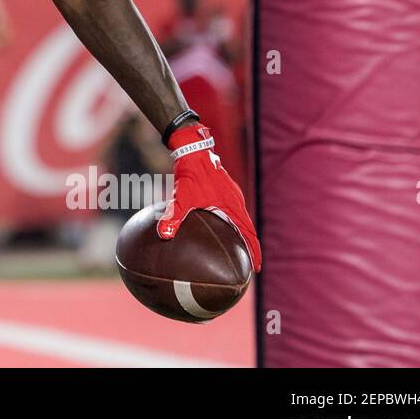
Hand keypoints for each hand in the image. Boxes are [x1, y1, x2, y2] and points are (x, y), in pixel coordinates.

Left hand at [156, 123, 261, 271]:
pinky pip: (230, 211)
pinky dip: (230, 222)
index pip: (248, 234)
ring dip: (240, 234)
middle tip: (247, 265)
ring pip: (240, 219)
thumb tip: (163, 235)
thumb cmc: (191, 173)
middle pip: (247, 229)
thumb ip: (174, 216)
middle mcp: (236, 202)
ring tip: (235, 249)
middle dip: (248, 247)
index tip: (256, 269)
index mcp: (233, 206)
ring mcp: (231, 195)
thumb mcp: (182, 196)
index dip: (253, 252)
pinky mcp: (223, 190)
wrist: (193, 148)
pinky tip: (216, 226)